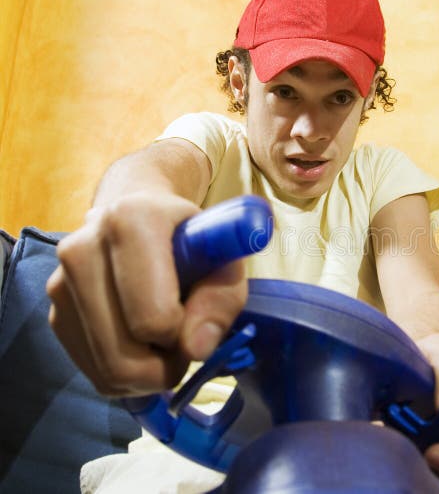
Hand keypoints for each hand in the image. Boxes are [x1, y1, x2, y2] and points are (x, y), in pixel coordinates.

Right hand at [47, 192, 247, 395]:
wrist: (142, 220)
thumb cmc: (192, 241)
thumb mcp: (224, 260)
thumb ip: (220, 301)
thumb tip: (197, 350)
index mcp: (130, 222)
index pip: (153, 318)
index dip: (183, 334)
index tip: (195, 315)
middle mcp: (82, 250)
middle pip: (124, 356)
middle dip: (165, 366)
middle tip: (185, 343)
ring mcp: (60, 285)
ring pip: (107, 371)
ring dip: (147, 373)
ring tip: (166, 339)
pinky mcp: (56, 314)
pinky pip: (95, 373)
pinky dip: (127, 374)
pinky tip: (143, 343)